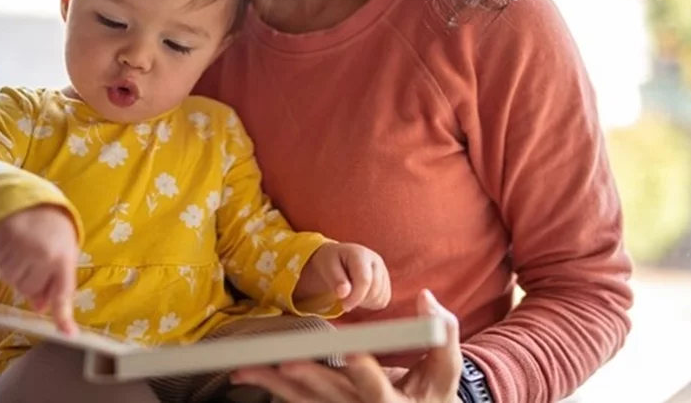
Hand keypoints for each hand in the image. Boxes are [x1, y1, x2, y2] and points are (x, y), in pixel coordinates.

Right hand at [0, 204, 78, 333]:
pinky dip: (4, 262)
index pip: (63, 293)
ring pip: (12, 281)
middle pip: (29, 290)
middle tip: (37, 262)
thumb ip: (56, 282)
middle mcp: (42, 255)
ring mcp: (19, 249)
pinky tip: (14, 247)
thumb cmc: (53, 232)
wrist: (34, 202)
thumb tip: (41, 307)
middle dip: (31, 282)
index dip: (64, 316)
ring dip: (16, 272)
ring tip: (26, 252)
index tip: (68, 334)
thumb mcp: (64, 254)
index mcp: (63, 258)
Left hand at [231, 289, 463, 402]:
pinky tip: (250, 377)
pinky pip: (298, 402)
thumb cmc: (434, 393)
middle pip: (332, 395)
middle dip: (308, 378)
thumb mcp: (445, 369)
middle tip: (286, 362)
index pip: (377, 388)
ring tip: (245, 371)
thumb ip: (442, 333)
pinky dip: (273, 389)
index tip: (350, 352)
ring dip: (274, 386)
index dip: (363, 371)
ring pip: (306, 401)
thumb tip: (426, 298)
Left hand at [294, 243, 390, 310]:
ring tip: (351, 293)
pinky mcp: (386, 283)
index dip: (355, 297)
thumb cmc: (332, 262)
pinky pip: (382, 301)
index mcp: (361, 254)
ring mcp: (384, 272)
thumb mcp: (327, 267)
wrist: (339, 259)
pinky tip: (359, 295)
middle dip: (358, 300)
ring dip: (364, 302)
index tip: (343, 306)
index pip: (364, 280)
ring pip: (380, 298)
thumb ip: (336, 280)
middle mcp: (376, 261)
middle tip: (344, 299)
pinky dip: (370, 303)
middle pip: (374, 291)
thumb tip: (344, 293)